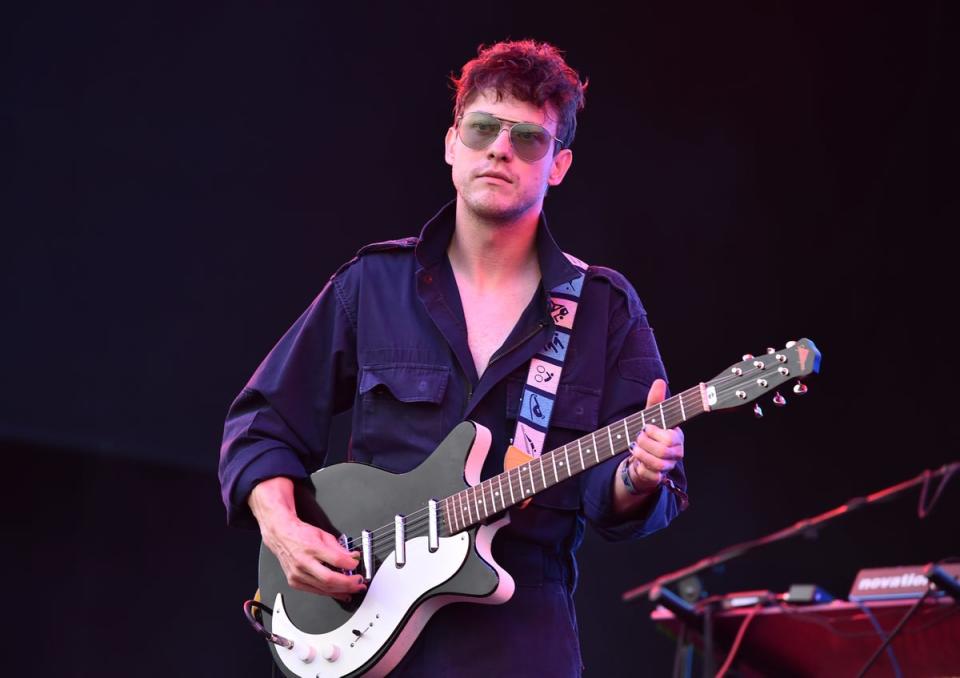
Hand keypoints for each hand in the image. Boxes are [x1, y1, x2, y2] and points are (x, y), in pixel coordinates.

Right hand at [249, 477, 365, 601]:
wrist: (281, 536)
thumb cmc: (300, 534)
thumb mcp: (323, 535)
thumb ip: (339, 548)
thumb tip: (353, 557)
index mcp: (312, 547)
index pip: (335, 559)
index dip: (349, 564)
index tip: (357, 565)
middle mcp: (303, 562)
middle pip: (329, 579)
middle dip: (348, 584)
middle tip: (359, 583)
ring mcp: (297, 574)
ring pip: (323, 589)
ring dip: (341, 591)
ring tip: (354, 589)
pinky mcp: (295, 582)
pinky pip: (316, 591)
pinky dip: (330, 593)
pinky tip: (340, 593)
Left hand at [626, 378, 684, 492]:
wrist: (640, 459)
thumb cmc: (650, 435)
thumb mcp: (650, 417)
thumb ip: (656, 401)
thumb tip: (660, 382)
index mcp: (677, 436)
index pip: (671, 437)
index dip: (654, 432)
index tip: (646, 427)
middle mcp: (676, 453)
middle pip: (663, 450)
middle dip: (645, 441)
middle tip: (637, 437)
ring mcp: (669, 466)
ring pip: (657, 462)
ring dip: (640, 453)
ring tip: (635, 447)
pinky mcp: (659, 477)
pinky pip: (650, 473)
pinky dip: (639, 465)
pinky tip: (637, 459)